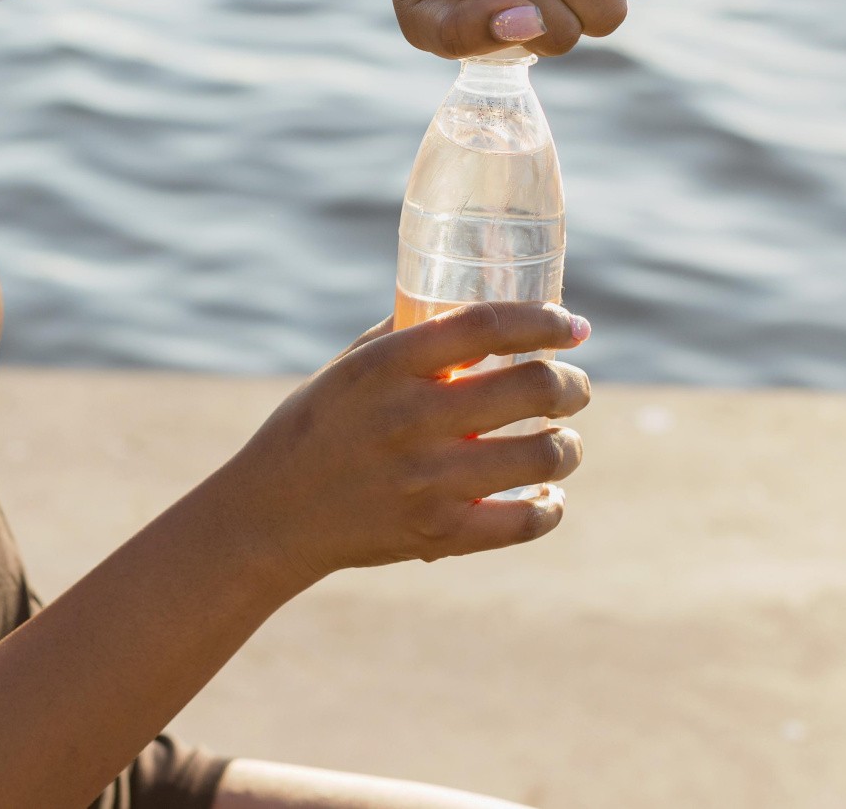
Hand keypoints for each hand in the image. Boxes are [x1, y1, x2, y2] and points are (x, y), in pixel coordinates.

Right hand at [209, 302, 592, 589]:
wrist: (271, 515)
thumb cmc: (315, 427)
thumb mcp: (350, 366)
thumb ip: (409, 336)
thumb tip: (479, 311)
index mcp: (387, 366)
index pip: (487, 326)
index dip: (544, 321)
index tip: (573, 326)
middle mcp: (410, 419)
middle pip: (531, 388)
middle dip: (572, 385)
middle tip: (574, 387)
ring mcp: (426, 481)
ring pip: (542, 456)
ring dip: (569, 446)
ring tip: (564, 442)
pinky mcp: (437, 533)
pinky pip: (524, 522)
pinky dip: (549, 508)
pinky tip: (548, 497)